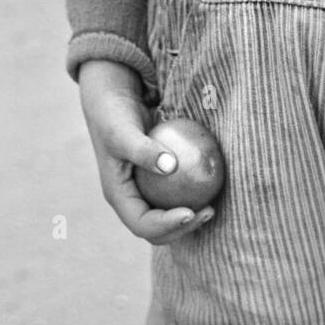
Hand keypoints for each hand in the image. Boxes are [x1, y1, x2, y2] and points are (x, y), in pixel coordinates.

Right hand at [78, 59, 214, 243]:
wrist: (112, 97)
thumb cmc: (114, 113)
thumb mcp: (122, 131)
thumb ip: (143, 150)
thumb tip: (171, 167)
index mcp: (118, 195)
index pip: (141, 224)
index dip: (165, 226)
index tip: (190, 212)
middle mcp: (131, 197)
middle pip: (156, 227)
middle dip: (182, 227)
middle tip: (208, 212)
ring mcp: (143, 188)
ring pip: (167, 212)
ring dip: (190, 216)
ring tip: (213, 207)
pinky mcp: (156, 176)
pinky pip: (175, 191)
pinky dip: (192, 193)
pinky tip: (212, 184)